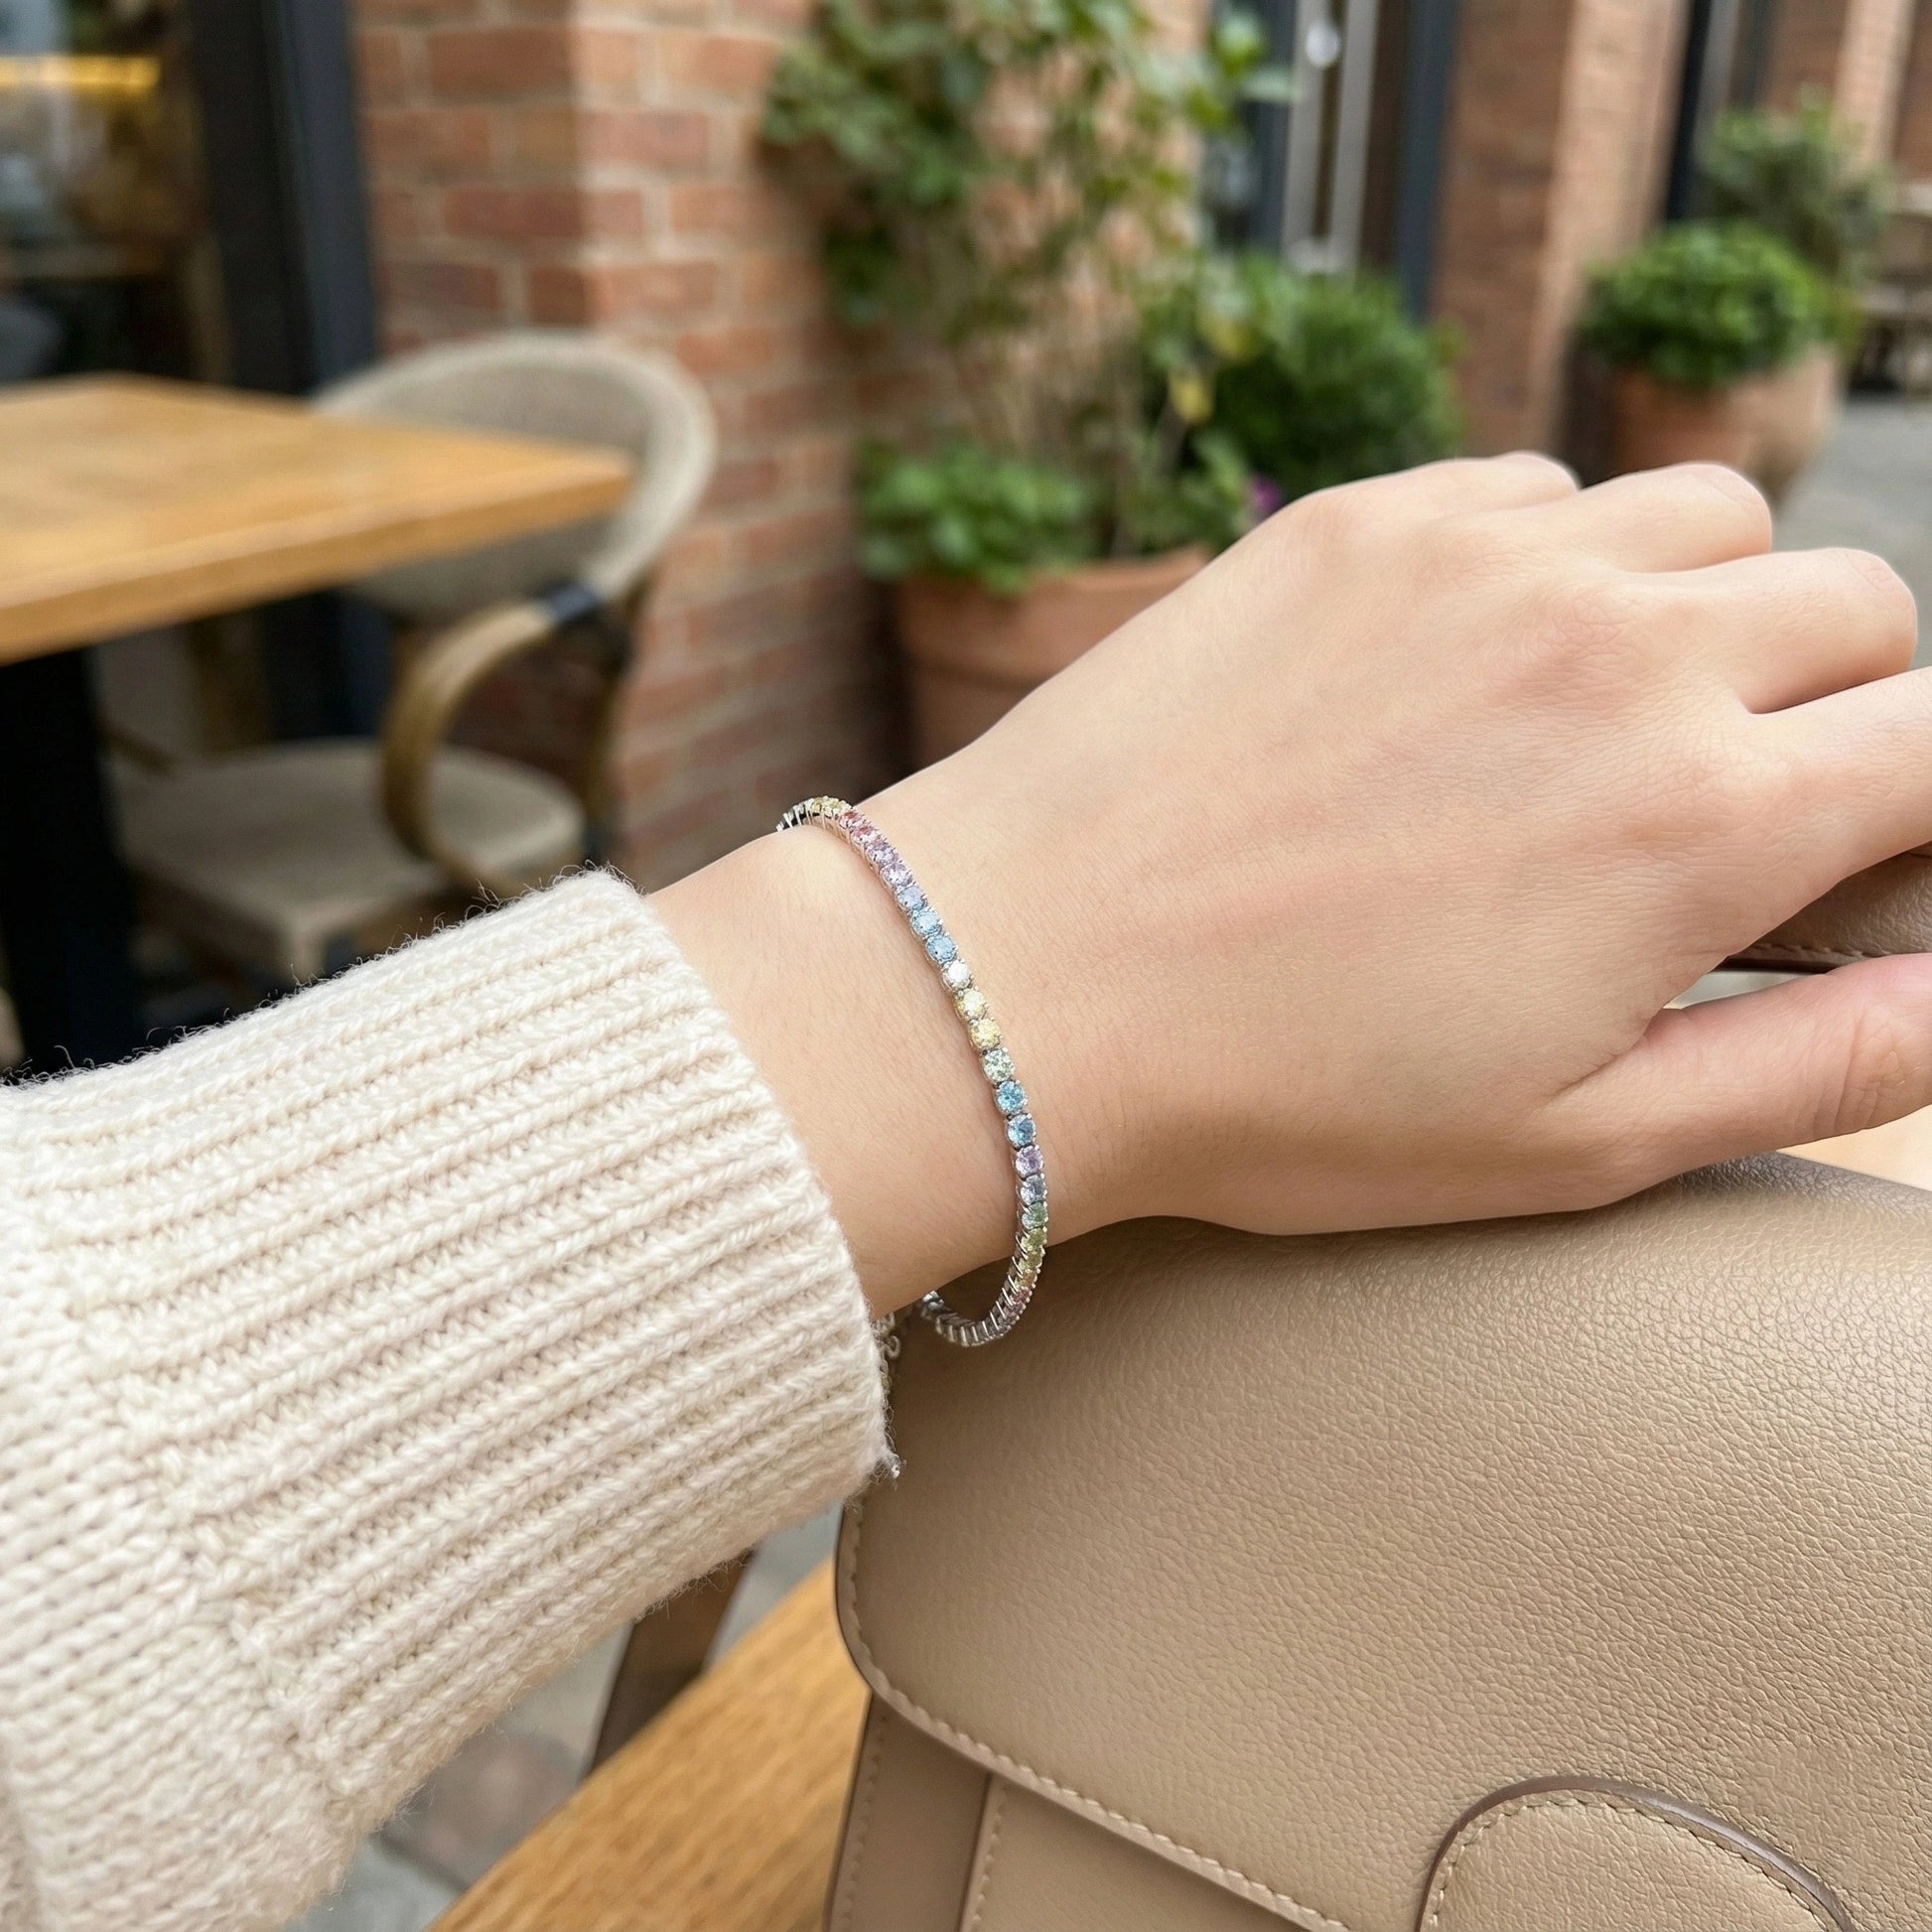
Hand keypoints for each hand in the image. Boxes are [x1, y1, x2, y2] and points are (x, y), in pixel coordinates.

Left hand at [659, 457, 1931, 1312]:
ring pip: (1708, 519)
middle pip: (1853, 607)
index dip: (1923, 803)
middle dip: (1835, 702)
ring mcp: (1482, 561)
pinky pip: (1538, 489)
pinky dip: (1553, 557)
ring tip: (1603, 721)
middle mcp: (1619, 648)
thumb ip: (1814, 1068)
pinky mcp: (1357, 523)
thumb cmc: (1281, 1100)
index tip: (1853, 853)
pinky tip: (1465, 664)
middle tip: (1722, 803)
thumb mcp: (1572, 1144)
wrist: (1017, 986)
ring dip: (1706, 607)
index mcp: (1700, 819)